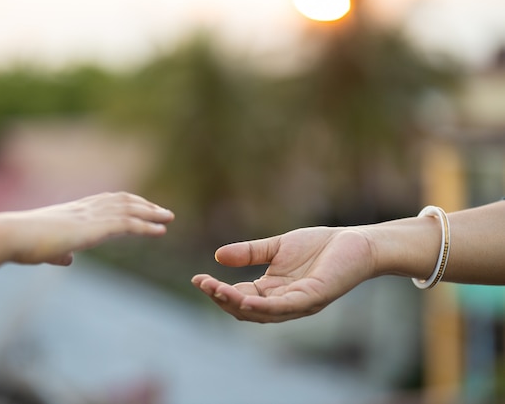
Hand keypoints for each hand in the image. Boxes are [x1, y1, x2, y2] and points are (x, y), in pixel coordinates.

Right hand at [0, 192, 173, 265]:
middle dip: (145, 206)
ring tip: (169, 218)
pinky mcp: (93, 227)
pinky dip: (146, 226)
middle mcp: (86, 208)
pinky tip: (160, 231)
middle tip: (164, 212)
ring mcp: (90, 216)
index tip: (142, 207)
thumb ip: (60, 252)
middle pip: (123, 201)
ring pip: (129, 210)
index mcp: (75, 211)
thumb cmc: (22, 243)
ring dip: (151, 214)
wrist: (11, 236)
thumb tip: (68, 259)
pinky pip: (127, 224)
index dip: (128, 203)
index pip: (107, 201)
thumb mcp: (46, 248)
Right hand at [191, 227, 375, 322]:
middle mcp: (283, 302)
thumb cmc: (320, 245)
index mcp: (273, 291)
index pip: (239, 297)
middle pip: (245, 309)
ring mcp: (298, 303)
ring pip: (261, 312)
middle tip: (203, 284)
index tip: (198, 278)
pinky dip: (262, 307)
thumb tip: (218, 256)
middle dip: (221, 298)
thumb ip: (249, 253)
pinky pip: (284, 308)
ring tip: (216, 290)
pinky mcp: (313, 297)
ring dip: (235, 303)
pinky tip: (244, 299)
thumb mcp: (276, 247)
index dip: (218, 290)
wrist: (356, 241)